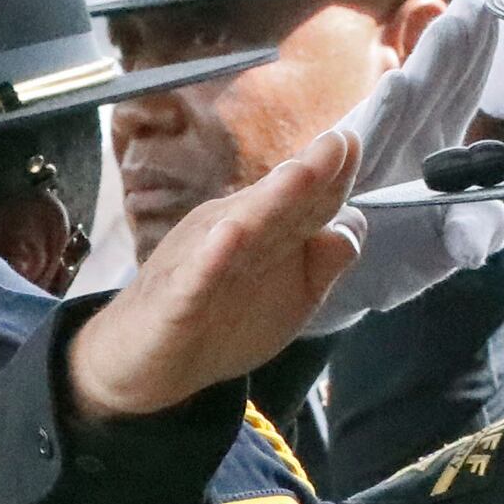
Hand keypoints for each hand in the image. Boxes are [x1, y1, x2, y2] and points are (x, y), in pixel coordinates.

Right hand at [68, 132, 361, 420]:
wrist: (145, 361)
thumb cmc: (218, 321)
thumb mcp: (291, 298)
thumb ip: (324, 260)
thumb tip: (358, 219)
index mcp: (264, 234)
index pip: (305, 202)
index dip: (332, 177)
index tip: (354, 143)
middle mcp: (232, 236)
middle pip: (276, 205)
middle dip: (307, 175)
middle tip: (337, 142)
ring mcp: (201, 264)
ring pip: (240, 230)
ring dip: (269, 201)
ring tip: (299, 173)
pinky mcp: (175, 299)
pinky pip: (195, 277)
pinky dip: (211, 258)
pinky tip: (227, 237)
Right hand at [301, 0, 503, 336]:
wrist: (338, 290)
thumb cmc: (389, 262)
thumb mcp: (443, 251)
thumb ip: (476, 233)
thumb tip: (488, 230)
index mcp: (435, 148)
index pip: (463, 90)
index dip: (479, 52)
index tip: (494, 10)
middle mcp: (403, 142)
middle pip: (437, 84)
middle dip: (456, 43)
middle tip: (477, 2)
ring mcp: (373, 154)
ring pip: (406, 103)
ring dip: (428, 66)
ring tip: (450, 30)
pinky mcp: (345, 174)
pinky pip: (367, 141)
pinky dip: (383, 113)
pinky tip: (398, 86)